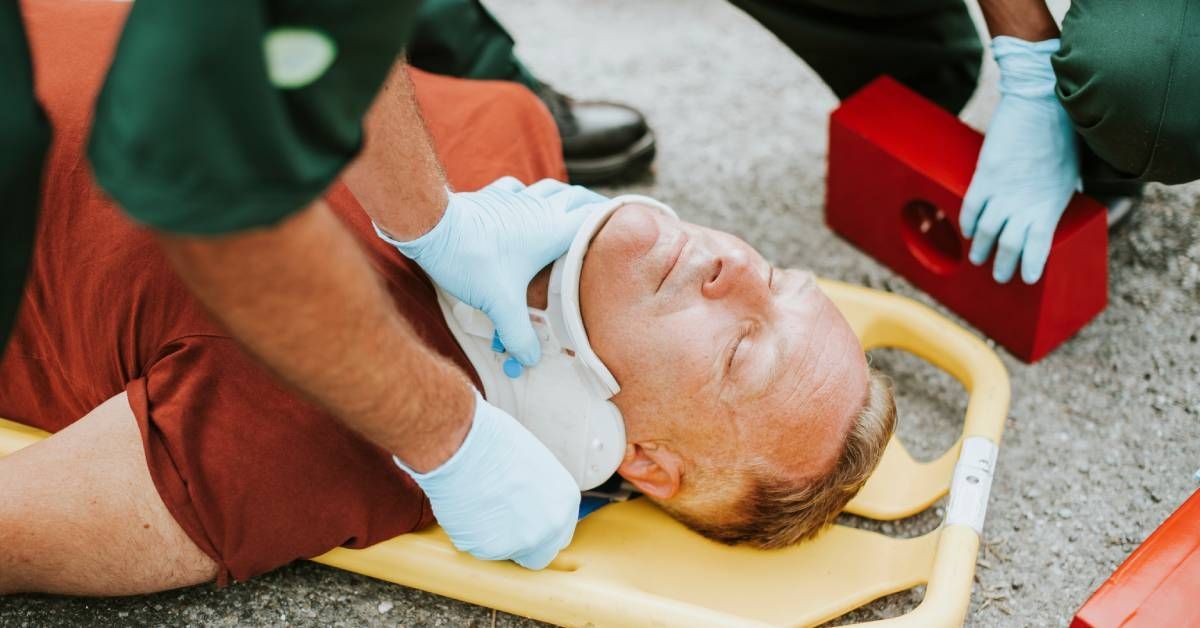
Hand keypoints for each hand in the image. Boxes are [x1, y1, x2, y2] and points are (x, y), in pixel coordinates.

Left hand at [376, 177, 606, 364]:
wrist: (432, 226)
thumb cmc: (470, 258)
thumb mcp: (498, 304)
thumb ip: (517, 334)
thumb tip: (529, 360)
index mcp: (552, 229)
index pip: (594, 218)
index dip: (613, 221)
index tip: (628, 225)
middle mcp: (540, 208)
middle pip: (577, 197)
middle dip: (592, 207)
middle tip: (601, 219)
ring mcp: (516, 198)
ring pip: (550, 188)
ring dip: (562, 196)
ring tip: (569, 208)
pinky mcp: (492, 196)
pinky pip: (516, 189)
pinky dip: (525, 194)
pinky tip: (522, 202)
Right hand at [395, 391, 580, 568]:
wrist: (461, 446)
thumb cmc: (492, 442)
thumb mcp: (534, 464)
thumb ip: (540, 493)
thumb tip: (529, 502)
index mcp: (565, 502)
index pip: (558, 535)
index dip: (538, 529)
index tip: (522, 521)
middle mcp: (550, 527)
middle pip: (539, 555)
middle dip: (521, 545)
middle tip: (499, 523)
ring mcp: (521, 542)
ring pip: (504, 552)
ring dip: (492, 537)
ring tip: (477, 503)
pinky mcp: (489, 550)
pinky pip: (478, 548)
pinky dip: (470, 534)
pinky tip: (465, 508)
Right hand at [960, 36, 1080, 284]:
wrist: (1041, 102)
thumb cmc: (1062, 134)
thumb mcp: (1068, 172)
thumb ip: (1056, 194)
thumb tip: (1049, 208)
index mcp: (1051, 203)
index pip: (1038, 245)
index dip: (1032, 264)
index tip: (1028, 278)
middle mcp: (1025, 202)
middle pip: (1009, 245)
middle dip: (1003, 265)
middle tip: (1000, 277)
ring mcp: (1003, 190)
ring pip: (986, 232)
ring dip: (981, 250)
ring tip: (978, 259)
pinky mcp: (985, 175)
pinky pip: (971, 208)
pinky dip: (968, 223)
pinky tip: (968, 232)